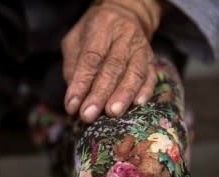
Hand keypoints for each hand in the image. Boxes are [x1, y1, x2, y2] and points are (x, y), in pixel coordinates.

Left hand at [62, 0, 160, 122]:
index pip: (90, 58)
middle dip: (100, 94)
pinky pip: (150, 75)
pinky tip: (137, 104)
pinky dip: (145, 90)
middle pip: (112, 67)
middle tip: (88, 115)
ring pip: (134, 72)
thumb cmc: (93, 33)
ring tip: (112, 113)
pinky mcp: (151, 59)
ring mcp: (140, 48)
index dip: (81, 84)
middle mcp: (124, 36)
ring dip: (123, 95)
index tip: (72, 106)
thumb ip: (73, 67)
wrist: (125, 14)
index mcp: (101, 27)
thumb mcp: (75, 41)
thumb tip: (74, 97)